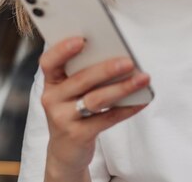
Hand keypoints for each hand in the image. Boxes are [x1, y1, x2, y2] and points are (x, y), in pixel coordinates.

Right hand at [39, 37, 149, 179]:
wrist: (65, 152)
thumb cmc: (72, 111)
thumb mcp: (70, 93)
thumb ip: (83, 74)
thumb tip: (116, 54)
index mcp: (51, 83)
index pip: (49, 62)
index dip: (62, 50)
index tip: (81, 40)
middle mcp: (52, 99)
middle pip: (80, 80)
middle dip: (106, 69)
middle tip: (128, 61)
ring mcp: (63, 119)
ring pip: (96, 99)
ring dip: (122, 88)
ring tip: (142, 79)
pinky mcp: (78, 135)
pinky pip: (107, 119)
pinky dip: (127, 108)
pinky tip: (141, 101)